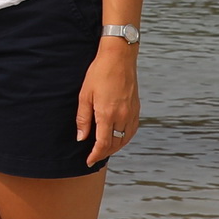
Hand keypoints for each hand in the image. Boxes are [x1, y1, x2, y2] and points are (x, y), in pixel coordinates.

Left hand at [77, 43, 141, 167]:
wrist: (119, 57)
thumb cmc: (99, 73)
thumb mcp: (85, 95)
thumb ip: (83, 118)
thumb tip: (82, 138)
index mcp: (108, 114)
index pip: (103, 144)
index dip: (95, 155)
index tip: (88, 161)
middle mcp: (122, 116)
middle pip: (115, 144)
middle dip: (104, 153)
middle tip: (94, 157)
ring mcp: (131, 113)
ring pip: (125, 139)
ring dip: (115, 147)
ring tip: (104, 150)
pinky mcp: (136, 108)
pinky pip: (131, 130)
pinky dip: (124, 138)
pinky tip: (117, 137)